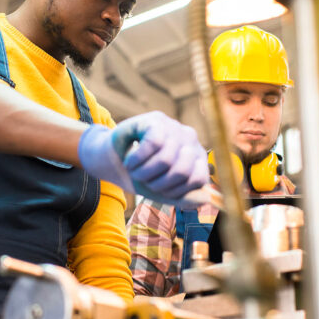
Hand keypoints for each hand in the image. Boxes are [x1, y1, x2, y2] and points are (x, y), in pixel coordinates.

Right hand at [77, 111, 208, 206]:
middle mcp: (191, 139)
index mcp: (198, 158)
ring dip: (143, 173)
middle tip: (143, 180)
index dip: (176, 191)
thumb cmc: (141, 175)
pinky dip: (136, 159)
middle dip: (157, 184)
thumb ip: (183, 197)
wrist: (113, 159)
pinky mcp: (157, 119)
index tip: (159, 191)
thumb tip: (205, 199)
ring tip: (134, 170)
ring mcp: (175, 127)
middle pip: (180, 171)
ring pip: (165, 159)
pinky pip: (152, 144)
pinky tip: (129, 160)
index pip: (198, 180)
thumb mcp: (162, 191)